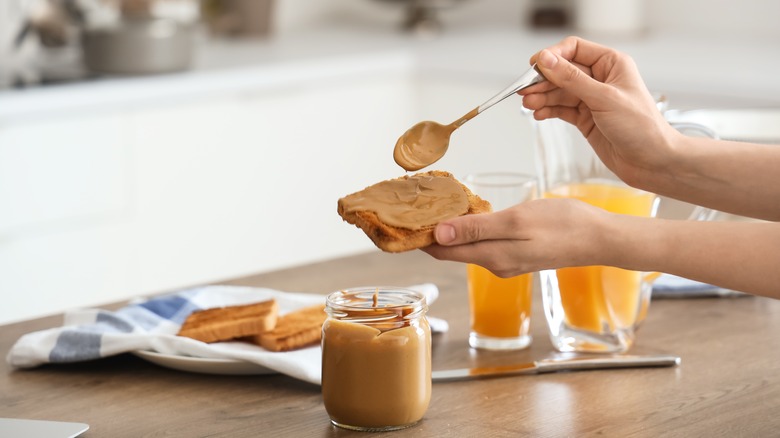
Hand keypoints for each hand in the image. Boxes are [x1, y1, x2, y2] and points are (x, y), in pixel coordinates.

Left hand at [422, 199, 609, 276]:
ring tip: (433, 206)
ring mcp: (506, 261)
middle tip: (411, 207)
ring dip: (449, 230)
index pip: (441, 252)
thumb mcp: (516, 221)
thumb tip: (437, 234)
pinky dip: (469, 230)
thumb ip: (475, 228)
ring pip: (466, 246)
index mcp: (490, 257)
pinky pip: (483, 243)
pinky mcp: (517, 254)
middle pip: (451, 250)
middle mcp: (494, 264)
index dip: (419, 238)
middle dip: (430, 232)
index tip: (400, 220)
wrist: (600, 238)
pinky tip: (467, 213)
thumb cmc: (563, 225)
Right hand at [520, 37, 678, 188]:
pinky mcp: (585, 119)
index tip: (534, 66)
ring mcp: (591, 99)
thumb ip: (572, 79)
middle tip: (525, 90)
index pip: (574, 49)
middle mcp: (600, 79)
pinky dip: (548, 110)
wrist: (651, 162)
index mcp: (611, 64)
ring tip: (529, 104)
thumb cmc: (641, 128)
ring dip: (542, 97)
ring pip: (558, 92)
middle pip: (562, 71)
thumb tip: (547, 60)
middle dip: (543, 80)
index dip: (553, 55)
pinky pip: (561, 109)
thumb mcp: (604, 99)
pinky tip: (538, 114)